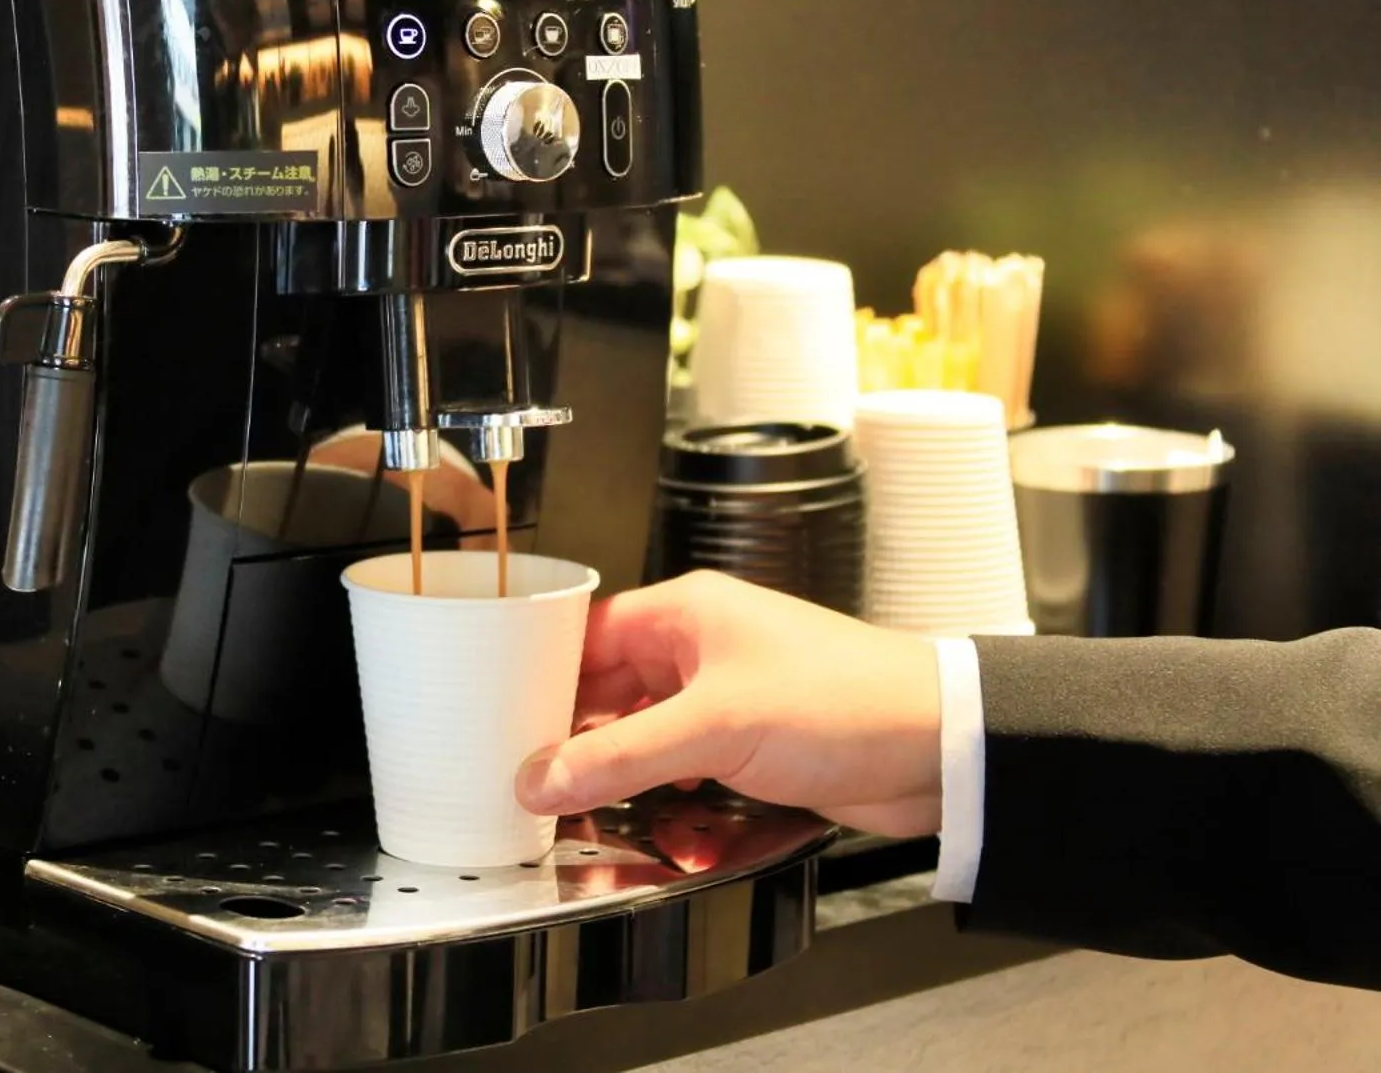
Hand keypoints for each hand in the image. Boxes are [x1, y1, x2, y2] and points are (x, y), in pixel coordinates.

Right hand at [514, 571, 944, 837]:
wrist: (940, 747)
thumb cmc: (849, 700)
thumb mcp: (715, 727)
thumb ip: (620, 756)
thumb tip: (543, 776)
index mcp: (686, 615)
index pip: (585, 635)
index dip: (538, 674)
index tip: (498, 717)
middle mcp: (701, 650)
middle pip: (608, 692)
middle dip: (573, 739)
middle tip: (532, 779)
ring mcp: (726, 700)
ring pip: (643, 737)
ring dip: (619, 776)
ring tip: (581, 810)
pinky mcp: (751, 746)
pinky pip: (683, 769)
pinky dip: (664, 798)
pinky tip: (651, 822)